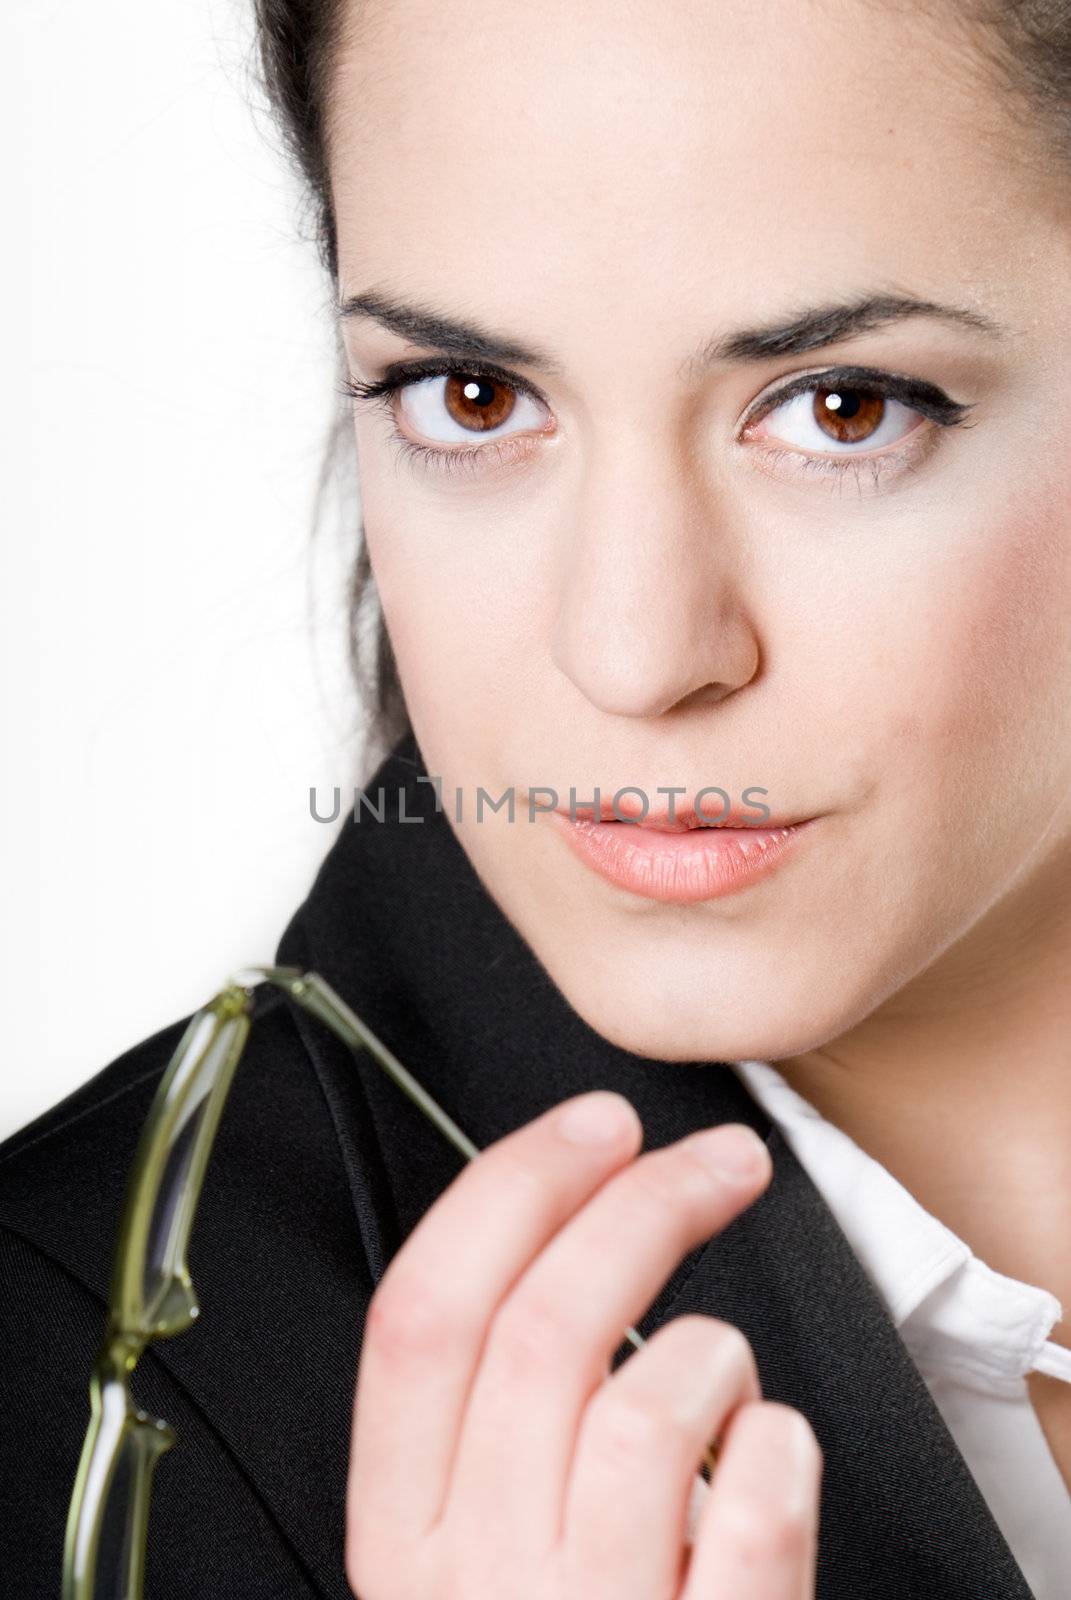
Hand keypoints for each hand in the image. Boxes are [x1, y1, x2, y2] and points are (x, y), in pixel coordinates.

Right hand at [346, 1089, 821, 1598]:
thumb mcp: (472, 1547)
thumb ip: (488, 1420)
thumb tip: (561, 1232)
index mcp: (402, 1534)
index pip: (421, 1314)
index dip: (510, 1189)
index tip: (592, 1127)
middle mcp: (472, 1581)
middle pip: (542, 1328)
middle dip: (638, 1205)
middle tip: (715, 1163)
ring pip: (644, 1408)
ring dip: (711, 1351)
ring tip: (727, 1373)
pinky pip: (749, 1513)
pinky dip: (778, 1450)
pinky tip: (773, 1454)